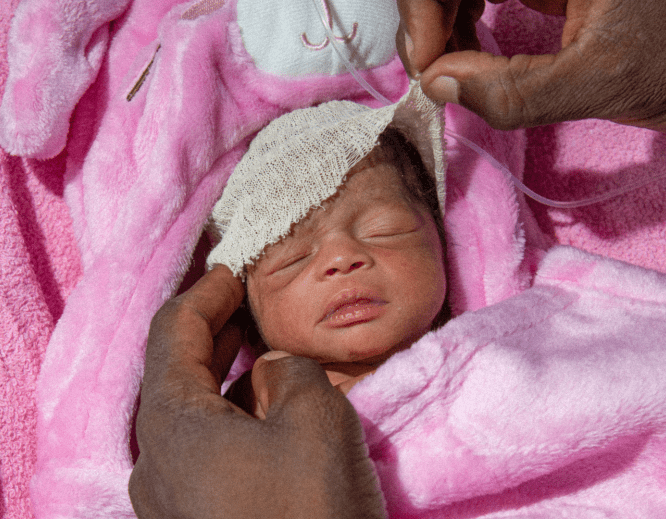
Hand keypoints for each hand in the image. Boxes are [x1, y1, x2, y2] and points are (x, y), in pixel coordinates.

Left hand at [129, 266, 385, 518]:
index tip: (233, 271)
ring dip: (226, 377)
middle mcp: (156, 457)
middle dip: (214, 332)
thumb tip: (269, 368)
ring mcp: (171, 496)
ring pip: (194, 413)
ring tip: (262, 352)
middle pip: (177, 372)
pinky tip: (266, 413)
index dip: (205, 293)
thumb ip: (287, 371)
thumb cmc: (308, 510)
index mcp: (172, 421)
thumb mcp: (313, 417)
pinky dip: (233, 417)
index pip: (174, 331)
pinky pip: (206, 449)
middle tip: (248, 304)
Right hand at [397, 0, 665, 130]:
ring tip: (453, 68)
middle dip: (428, 17)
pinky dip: (459, 22)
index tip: (428, 65)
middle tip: (434, 72)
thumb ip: (516, 92)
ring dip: (441, 22)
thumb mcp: (600, 81)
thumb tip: (438, 85)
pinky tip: (469, 52)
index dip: (422, 6)